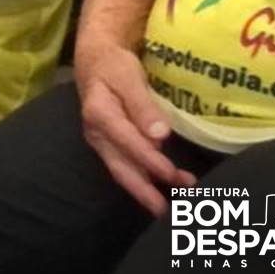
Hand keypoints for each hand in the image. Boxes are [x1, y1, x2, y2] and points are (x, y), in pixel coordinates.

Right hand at [75, 39, 195, 215]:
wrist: (96, 61)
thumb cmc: (114, 66)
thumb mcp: (129, 77)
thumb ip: (143, 106)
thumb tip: (160, 135)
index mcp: (99, 114)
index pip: (126, 142)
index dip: (148, 160)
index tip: (171, 174)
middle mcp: (97, 133)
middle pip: (120, 167)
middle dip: (144, 191)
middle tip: (167, 212)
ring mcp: (102, 142)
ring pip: (124, 171)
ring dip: (149, 188)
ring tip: (178, 200)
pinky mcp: (110, 146)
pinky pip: (127, 166)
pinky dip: (146, 179)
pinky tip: (166, 183)